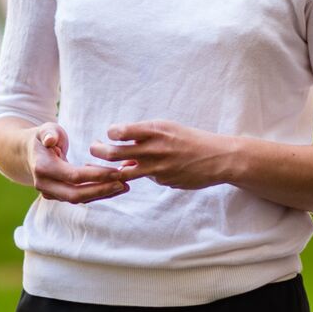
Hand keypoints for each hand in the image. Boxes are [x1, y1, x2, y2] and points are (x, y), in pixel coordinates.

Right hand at [26, 124, 129, 204]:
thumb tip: (50, 140)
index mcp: (43, 167)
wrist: (29, 152)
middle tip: (123, 183)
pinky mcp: (58, 196)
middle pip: (76, 194)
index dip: (96, 175)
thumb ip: (49, 132)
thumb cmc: (43, 137)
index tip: (117, 171)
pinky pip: (79, 198)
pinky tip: (114, 187)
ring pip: (78, 199)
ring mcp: (50, 193)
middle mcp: (44, 185)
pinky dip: (97, 194)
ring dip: (102, 194)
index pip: (73, 176)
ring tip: (124, 186)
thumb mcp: (45, 129)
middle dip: (101, 190)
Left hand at [86, 120, 236, 190]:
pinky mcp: (163, 181)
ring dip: (111, 170)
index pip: (119, 131)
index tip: (109, 135)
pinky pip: (147, 178)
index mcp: (155, 130)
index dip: (111, 134)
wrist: (218, 157)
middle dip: (99, 151)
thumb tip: (126, 152)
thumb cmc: (191, 139)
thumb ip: (145, 137)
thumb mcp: (168, 130)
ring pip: (124, 172)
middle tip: (93, 149)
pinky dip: (145, 175)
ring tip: (105, 168)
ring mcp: (158, 168)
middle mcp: (154, 149)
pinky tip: (154, 170)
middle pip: (114, 152)